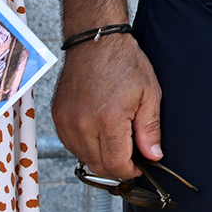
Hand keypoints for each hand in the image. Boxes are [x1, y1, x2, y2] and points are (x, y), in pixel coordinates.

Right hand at [52, 32, 163, 180]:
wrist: (95, 40)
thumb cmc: (124, 62)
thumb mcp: (149, 93)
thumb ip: (150, 129)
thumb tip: (153, 156)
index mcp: (108, 119)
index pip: (116, 164)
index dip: (131, 172)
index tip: (139, 167)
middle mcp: (82, 124)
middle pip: (98, 166)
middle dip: (116, 168)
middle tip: (130, 158)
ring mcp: (66, 121)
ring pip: (82, 158)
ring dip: (99, 158)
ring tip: (115, 143)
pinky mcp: (57, 116)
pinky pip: (70, 144)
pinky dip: (84, 146)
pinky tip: (98, 134)